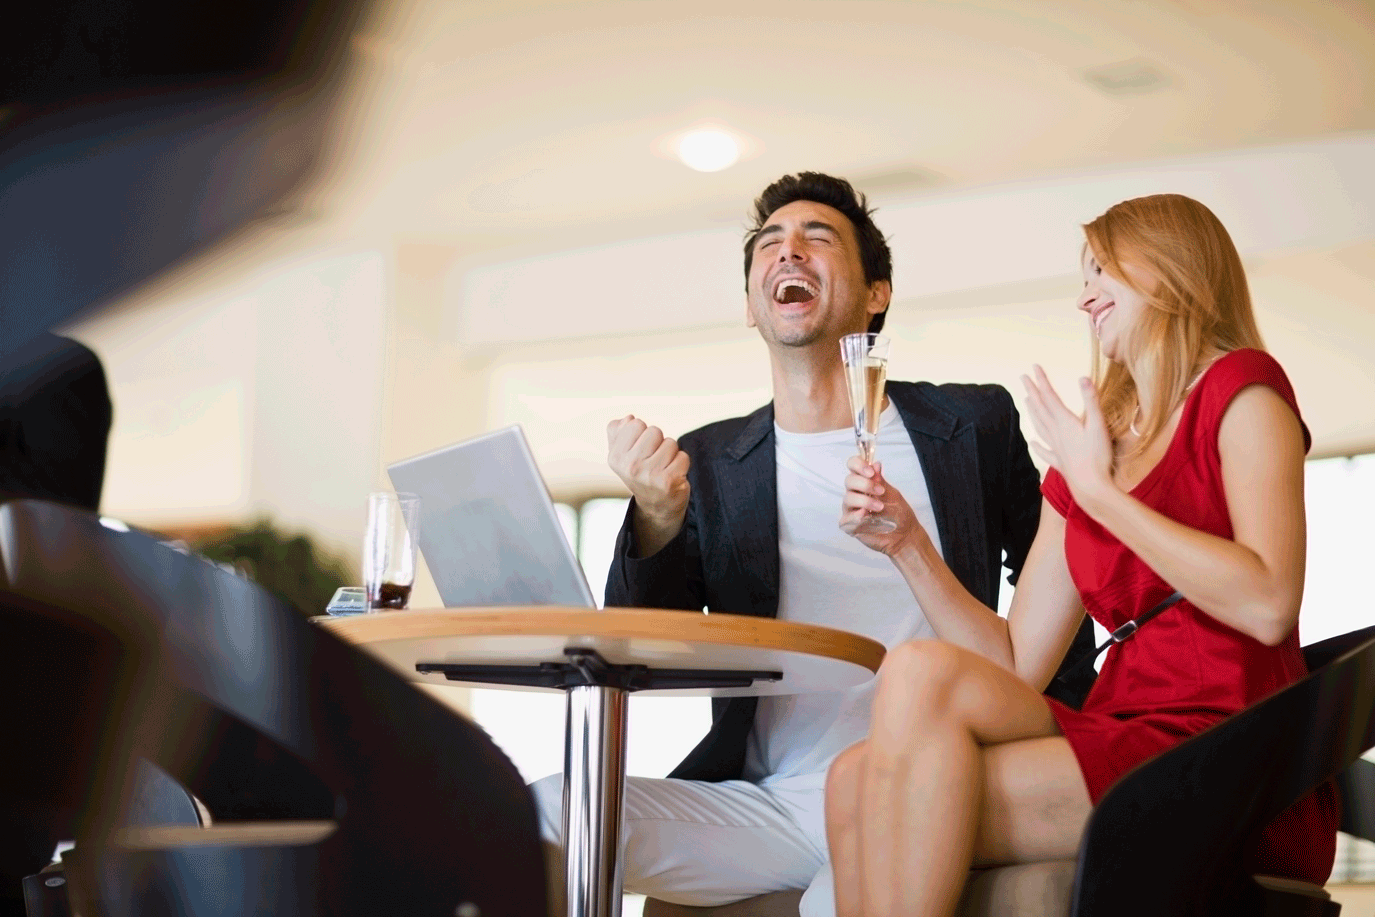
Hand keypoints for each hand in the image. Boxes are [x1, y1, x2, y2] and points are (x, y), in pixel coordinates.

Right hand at [607, 415, 690, 527]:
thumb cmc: (640, 473)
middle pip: (654, 431)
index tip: (640, 449)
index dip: (642, 433)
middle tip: (654, 460)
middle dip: (658, 442)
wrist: (656, 507)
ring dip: (671, 453)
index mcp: (616, 457)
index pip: (635, 423)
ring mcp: (649, 474)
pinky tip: (673, 475)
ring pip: (670, 443)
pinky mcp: (669, 481)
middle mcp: (630, 466)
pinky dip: (681, 463)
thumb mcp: (622, 454)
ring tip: (663, 467)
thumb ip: (618, 431)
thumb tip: (628, 418)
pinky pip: (683, 456)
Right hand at [839, 457, 928, 556]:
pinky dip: (855, 517)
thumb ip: (881, 481)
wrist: (904, 534)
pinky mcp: (850, 525)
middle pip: (849, 481)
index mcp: (864, 482)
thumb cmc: (898, 513)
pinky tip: (866, 517)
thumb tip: (876, 464)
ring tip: (880, 507)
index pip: (853, 466)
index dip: (858, 465)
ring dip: (865, 501)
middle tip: (880, 491)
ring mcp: (851, 509)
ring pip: (848, 499)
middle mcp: (855, 493)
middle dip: (864, 484)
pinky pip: (846, 519)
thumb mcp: (892, 494)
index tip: (871, 472)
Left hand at [1021, 365, 1115, 506]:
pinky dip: (1037, 445)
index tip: (1034, 367)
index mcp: (1064, 422)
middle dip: (1032, 391)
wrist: (1091, 487)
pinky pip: (1045, 450)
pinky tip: (1032, 442)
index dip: (1042, 381)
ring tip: (1026, 401)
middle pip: (1041, 408)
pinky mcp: (1059, 461)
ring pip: (1039, 426)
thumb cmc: (1097, 456)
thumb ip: (1090, 401)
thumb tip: (1082, 378)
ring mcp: (1056, 448)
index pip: (1050, 396)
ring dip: (1032, 412)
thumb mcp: (1098, 425)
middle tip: (1023, 378)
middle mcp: (1056, 433)